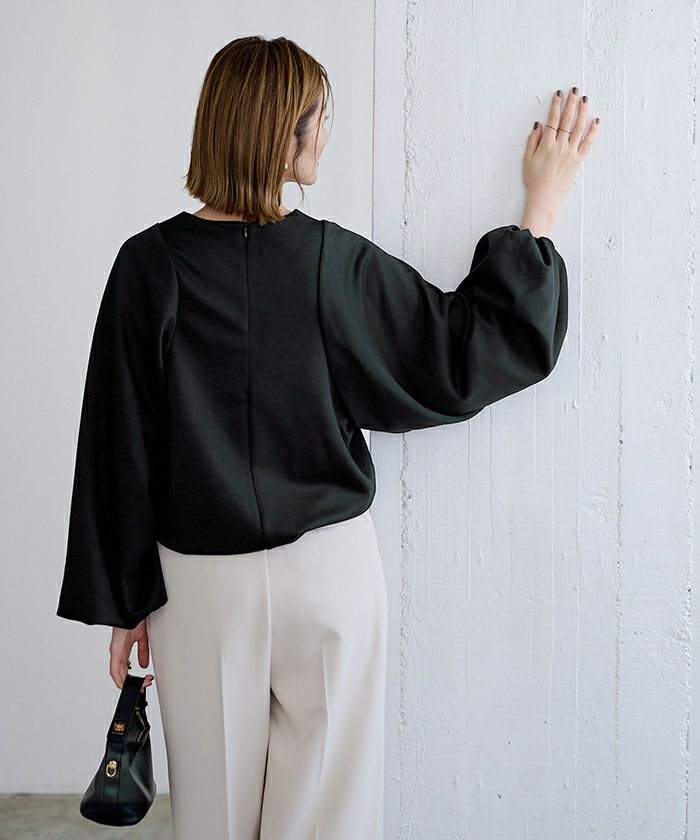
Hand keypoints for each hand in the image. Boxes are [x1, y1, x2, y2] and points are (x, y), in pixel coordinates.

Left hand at [109, 619, 154, 691]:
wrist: (132, 608)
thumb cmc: (135, 618)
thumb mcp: (142, 637)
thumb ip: (142, 652)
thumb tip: (144, 663)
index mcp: (123, 649)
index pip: (125, 669)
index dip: (133, 678)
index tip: (143, 681)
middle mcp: (118, 652)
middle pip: (121, 674)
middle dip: (132, 683)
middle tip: (143, 686)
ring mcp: (116, 651)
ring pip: (116, 674)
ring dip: (126, 683)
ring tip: (138, 686)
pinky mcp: (116, 649)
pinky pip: (114, 669)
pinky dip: (119, 678)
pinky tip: (123, 682)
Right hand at [521, 86, 599, 235]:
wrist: (545, 198)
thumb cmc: (534, 181)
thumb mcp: (527, 160)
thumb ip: (533, 141)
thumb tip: (539, 125)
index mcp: (546, 145)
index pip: (553, 119)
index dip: (556, 105)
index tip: (559, 94)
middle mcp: (560, 146)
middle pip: (567, 120)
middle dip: (571, 103)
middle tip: (575, 90)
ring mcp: (570, 153)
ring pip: (579, 128)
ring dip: (583, 112)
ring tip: (585, 100)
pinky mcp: (578, 160)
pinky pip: (587, 143)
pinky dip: (593, 131)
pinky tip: (596, 121)